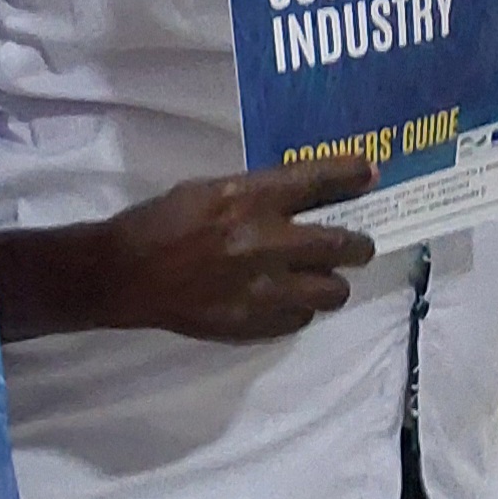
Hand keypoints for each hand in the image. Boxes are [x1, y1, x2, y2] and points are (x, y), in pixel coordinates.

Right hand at [97, 157, 381, 340]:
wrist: (126, 275)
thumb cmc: (165, 222)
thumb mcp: (212, 190)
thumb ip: (260, 194)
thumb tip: (309, 195)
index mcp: (249, 199)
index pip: (319, 180)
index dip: (353, 174)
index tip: (371, 174)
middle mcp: (264, 242)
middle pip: (344, 245)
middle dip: (359, 245)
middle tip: (357, 245)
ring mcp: (262, 289)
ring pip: (333, 291)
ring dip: (331, 283)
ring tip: (319, 279)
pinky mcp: (254, 324)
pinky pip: (301, 319)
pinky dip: (298, 308)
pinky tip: (283, 299)